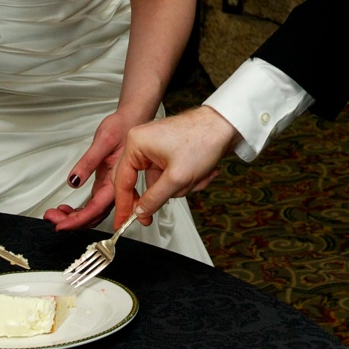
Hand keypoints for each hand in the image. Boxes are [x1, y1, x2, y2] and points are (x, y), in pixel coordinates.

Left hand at [44, 111, 139, 231]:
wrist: (132, 118)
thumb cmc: (123, 126)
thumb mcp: (103, 140)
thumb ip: (88, 162)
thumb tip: (74, 181)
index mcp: (118, 179)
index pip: (96, 208)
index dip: (78, 220)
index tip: (61, 225)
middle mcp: (116, 187)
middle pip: (94, 215)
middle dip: (72, 222)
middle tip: (52, 219)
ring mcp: (111, 187)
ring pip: (94, 212)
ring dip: (75, 217)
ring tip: (56, 214)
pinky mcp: (106, 184)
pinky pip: (94, 204)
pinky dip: (80, 210)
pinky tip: (68, 209)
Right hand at [110, 107, 235, 228]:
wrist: (226, 126)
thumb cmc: (203, 140)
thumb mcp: (176, 177)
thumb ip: (154, 198)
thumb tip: (140, 212)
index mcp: (136, 142)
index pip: (123, 181)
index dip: (124, 206)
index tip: (122, 223)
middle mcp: (142, 142)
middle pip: (141, 181)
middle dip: (162, 192)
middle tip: (157, 212)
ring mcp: (156, 147)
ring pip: (159, 181)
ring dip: (179, 186)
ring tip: (197, 177)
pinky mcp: (169, 151)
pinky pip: (170, 175)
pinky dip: (185, 180)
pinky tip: (201, 173)